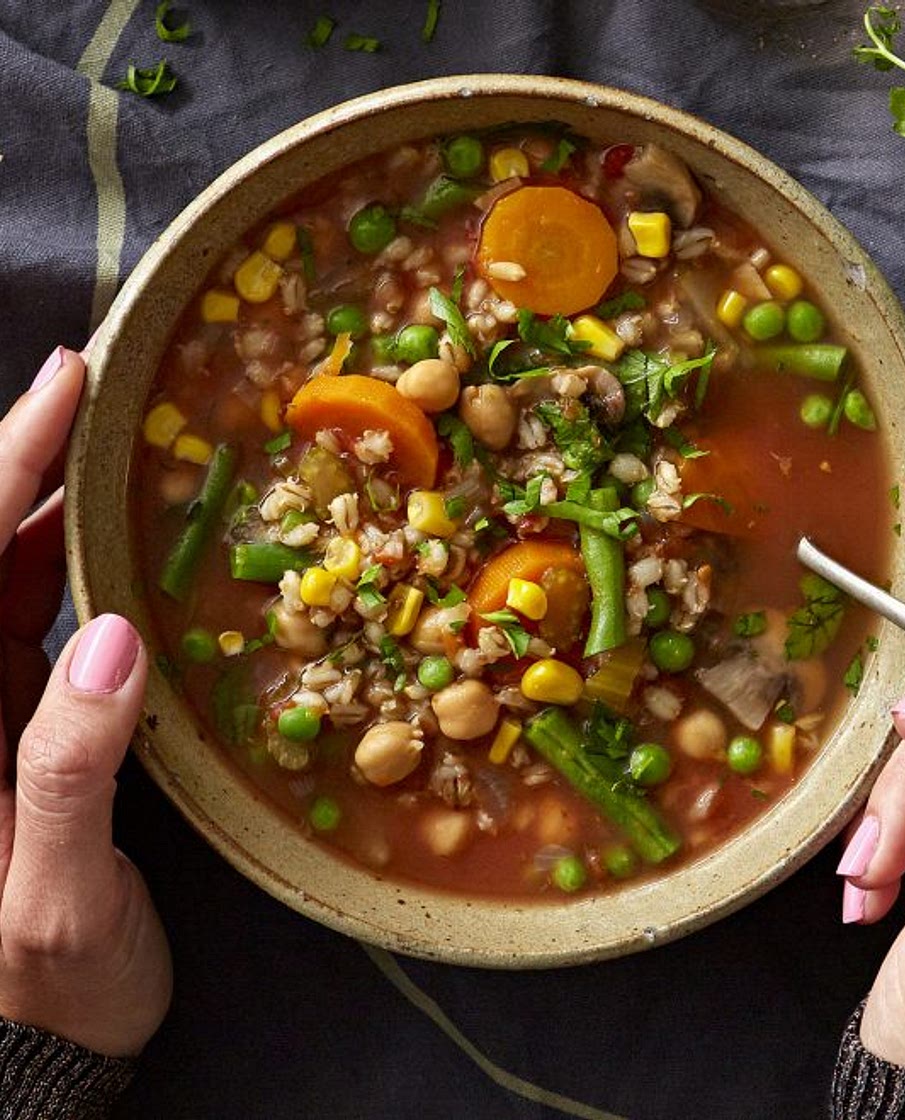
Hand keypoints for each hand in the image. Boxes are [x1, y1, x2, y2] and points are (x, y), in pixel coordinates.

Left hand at [0, 347, 170, 1056]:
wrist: (46, 1040)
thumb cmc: (42, 986)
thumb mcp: (51, 898)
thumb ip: (68, 771)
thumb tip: (113, 638)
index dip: (4, 469)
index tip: (59, 388)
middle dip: (18, 459)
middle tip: (85, 382)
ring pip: (1, 575)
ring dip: (49, 501)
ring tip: (105, 437)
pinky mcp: (22, 722)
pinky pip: (38, 619)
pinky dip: (72, 564)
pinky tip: (109, 532)